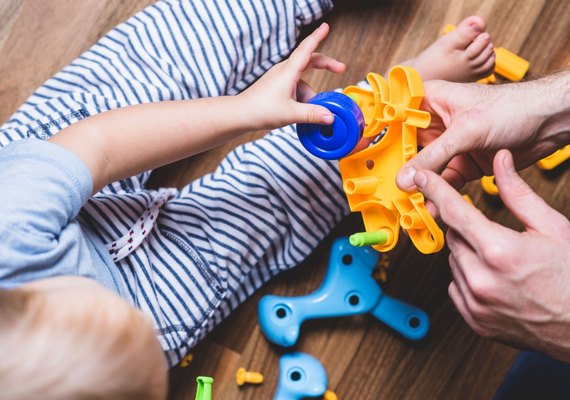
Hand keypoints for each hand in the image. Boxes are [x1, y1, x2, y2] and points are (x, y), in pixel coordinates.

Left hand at [239, 23, 345, 129]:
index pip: (306, 49)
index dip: (317, 37)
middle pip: (310, 61)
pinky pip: (296, 88)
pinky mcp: (278, 87)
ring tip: (313, 112)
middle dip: (326, 65)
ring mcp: (280, 78)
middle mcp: (284, 71)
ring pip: (304, 80)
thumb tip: (330, 116)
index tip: (326, 26)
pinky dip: (303, 98)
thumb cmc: (261, 110)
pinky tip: (302, 112)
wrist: (240, 115)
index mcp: (288, 71)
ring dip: (312, 94)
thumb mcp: (291, 114)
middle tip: (341, 69)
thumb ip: (312, 114)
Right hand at [396, 71, 569, 191]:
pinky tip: (433, 208)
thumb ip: (434, 157)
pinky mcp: (465, 163)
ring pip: (426, 169)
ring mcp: (451, 144)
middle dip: (399, 170)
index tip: (368, 158)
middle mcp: (438, 122)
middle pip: (408, 148)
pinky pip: (445, 182)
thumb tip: (405, 178)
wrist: (550, 121)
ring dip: (419, 187)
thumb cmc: (513, 107)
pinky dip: (440, 195)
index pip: (396, 117)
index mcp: (431, 100)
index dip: (381, 137)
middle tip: (388, 190)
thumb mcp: (466, 131)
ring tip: (409, 205)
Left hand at [414, 149, 569, 361]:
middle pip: (453, 236)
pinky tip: (494, 279)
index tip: (422, 178)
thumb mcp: (552, 227)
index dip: (436, 189)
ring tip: (503, 262)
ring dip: (469, 254)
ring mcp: (475, 303)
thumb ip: (519, 193)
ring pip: (453, 261)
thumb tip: (500, 161)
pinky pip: (455, 286)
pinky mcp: (473, 319)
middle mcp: (481, 279)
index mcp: (500, 251)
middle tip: (495, 234)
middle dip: (467, 228)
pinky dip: (468, 278)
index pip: (455, 211)